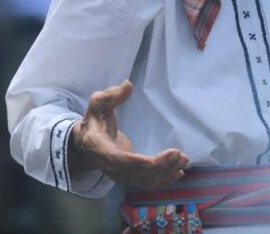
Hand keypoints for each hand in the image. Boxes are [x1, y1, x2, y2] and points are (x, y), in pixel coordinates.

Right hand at [69, 80, 188, 189]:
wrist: (86, 143)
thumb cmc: (95, 120)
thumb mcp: (97, 104)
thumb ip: (111, 96)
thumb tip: (128, 85)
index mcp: (100, 149)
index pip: (122, 161)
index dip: (145, 162)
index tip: (167, 155)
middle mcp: (109, 167)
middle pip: (138, 174)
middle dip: (162, 167)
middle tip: (181, 156)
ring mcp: (119, 174)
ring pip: (144, 181)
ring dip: (165, 174)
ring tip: (183, 162)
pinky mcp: (128, 176)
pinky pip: (146, 183)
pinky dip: (162, 180)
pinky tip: (177, 173)